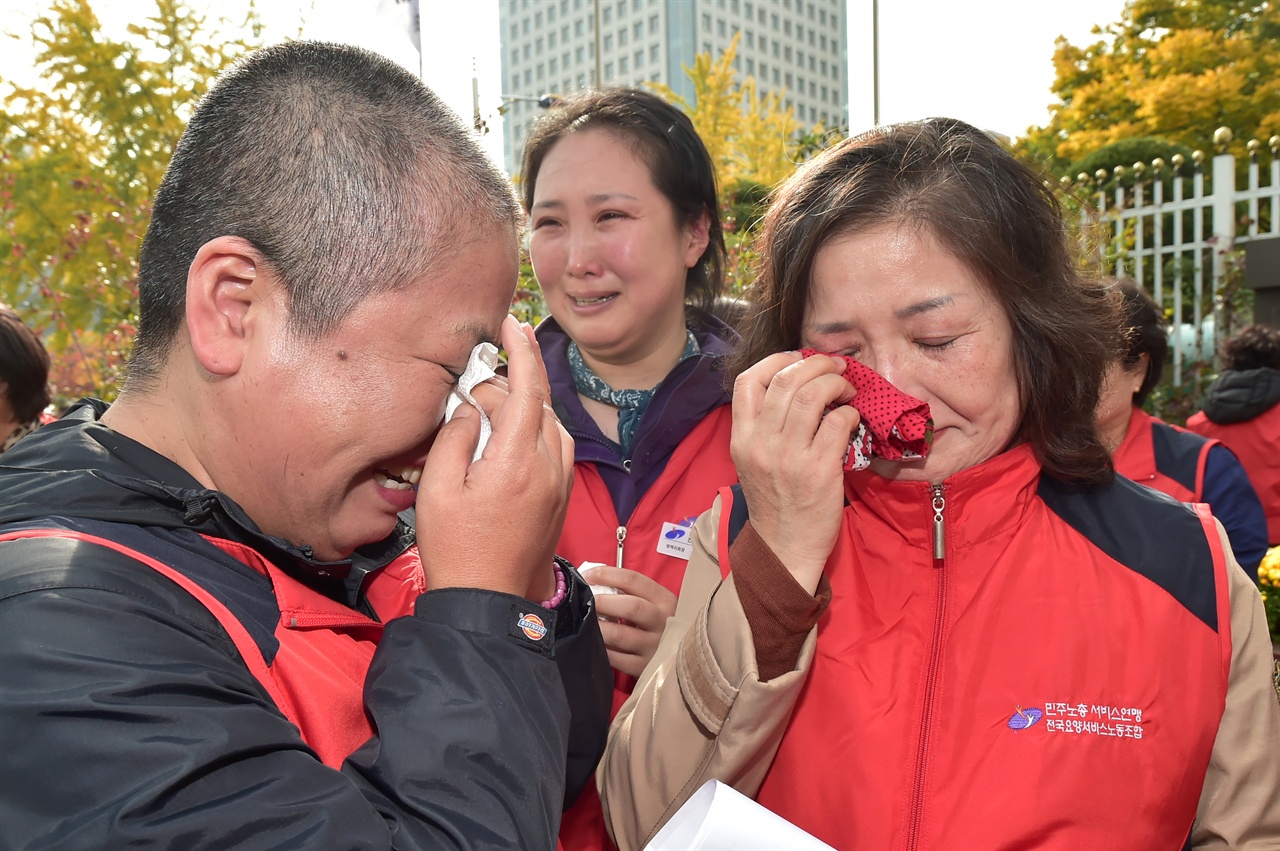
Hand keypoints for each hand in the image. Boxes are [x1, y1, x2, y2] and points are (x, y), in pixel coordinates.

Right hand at [415, 316, 574, 599]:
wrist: (489, 602)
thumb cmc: (456, 549)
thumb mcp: (437, 489)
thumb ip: (453, 437)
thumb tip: (470, 408)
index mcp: (517, 460)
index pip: (527, 387)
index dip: (522, 348)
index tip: (513, 321)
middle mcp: (548, 466)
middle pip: (536, 403)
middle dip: (506, 386)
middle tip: (469, 394)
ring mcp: (560, 483)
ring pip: (548, 424)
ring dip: (521, 410)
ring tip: (484, 418)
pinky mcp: (561, 497)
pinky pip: (554, 447)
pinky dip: (532, 432)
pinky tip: (505, 444)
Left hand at [583, 566, 676, 677]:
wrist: (679, 656)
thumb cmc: (656, 624)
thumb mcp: (653, 603)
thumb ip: (629, 591)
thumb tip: (592, 581)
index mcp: (664, 600)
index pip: (633, 580)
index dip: (605, 575)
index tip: (587, 576)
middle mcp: (662, 622)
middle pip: (631, 606)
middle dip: (602, 601)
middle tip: (584, 601)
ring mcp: (654, 647)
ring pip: (620, 635)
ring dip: (598, 627)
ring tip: (584, 623)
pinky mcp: (643, 668)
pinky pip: (616, 658)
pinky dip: (601, 648)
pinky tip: (593, 642)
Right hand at [730, 352, 858, 593]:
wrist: (784, 547)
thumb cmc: (774, 501)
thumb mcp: (752, 460)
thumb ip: (764, 426)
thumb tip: (796, 385)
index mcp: (741, 438)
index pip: (747, 381)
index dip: (776, 360)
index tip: (799, 360)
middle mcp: (760, 443)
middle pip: (786, 381)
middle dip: (817, 365)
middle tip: (836, 368)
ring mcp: (789, 457)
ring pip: (812, 395)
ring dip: (836, 383)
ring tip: (847, 388)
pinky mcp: (819, 470)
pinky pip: (837, 423)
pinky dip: (849, 413)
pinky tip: (851, 419)